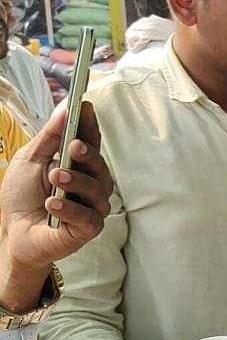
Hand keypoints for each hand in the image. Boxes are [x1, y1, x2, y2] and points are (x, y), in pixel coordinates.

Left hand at [0, 104, 113, 310]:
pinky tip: (51, 204)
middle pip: (99, 164)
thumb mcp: (29, 160)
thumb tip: (65, 111)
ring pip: (97, 189)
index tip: (86, 106)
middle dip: (88, 155)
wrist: (14, 232)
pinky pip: (88, 216)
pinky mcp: (89, 228)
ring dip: (75, 181)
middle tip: (73, 147)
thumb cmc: (22, 197)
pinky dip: (69, 208)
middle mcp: (91, 184)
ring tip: (53, 179)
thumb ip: (48, 138)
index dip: (90, 125)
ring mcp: (92, 206)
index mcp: (78, 165)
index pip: (90, 142)